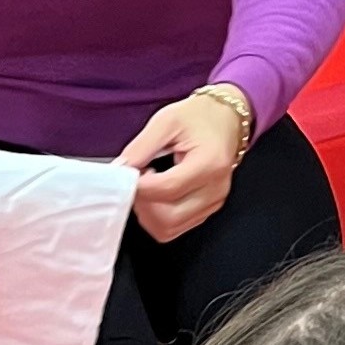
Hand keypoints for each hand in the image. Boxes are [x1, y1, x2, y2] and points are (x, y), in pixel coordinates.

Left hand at [114, 88, 247, 241]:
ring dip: (149, 213)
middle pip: (168, 217)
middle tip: (137, 181)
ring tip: (148, 186)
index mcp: (209, 163)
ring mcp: (214, 202)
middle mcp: (215, 189)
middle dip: (143, 204)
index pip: (167, 189)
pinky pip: (177, 227)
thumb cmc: (199, 116)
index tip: (127, 175)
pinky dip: (159, 216)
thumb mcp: (166, 120)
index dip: (140, 186)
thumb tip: (119, 170)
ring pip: (170, 228)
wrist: (226, 118)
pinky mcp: (209, 209)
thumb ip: (140, 147)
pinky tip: (157, 194)